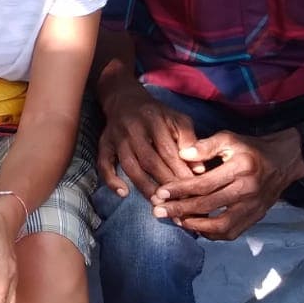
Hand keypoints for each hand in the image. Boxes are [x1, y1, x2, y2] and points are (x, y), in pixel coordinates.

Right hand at [97, 80, 197, 199]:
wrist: (124, 99)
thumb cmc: (157, 114)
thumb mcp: (177, 119)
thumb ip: (190, 141)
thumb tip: (199, 169)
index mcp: (154, 120)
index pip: (168, 150)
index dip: (180, 170)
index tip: (192, 188)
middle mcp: (134, 129)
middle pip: (149, 160)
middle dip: (165, 182)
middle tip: (178, 202)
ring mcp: (117, 137)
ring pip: (130, 166)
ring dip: (143, 186)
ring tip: (157, 203)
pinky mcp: (104, 144)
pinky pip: (104, 164)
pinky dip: (111, 180)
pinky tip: (123, 194)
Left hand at [148, 129, 303, 239]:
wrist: (283, 161)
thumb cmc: (251, 149)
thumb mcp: (230, 138)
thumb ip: (205, 146)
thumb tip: (182, 155)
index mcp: (241, 168)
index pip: (205, 184)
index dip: (180, 190)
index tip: (160, 193)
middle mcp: (248, 190)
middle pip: (208, 206)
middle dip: (179, 210)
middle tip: (158, 211)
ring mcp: (253, 207)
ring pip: (221, 225)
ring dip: (195, 226)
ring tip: (175, 220)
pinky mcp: (255, 217)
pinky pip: (231, 232)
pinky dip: (211, 234)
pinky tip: (196, 227)